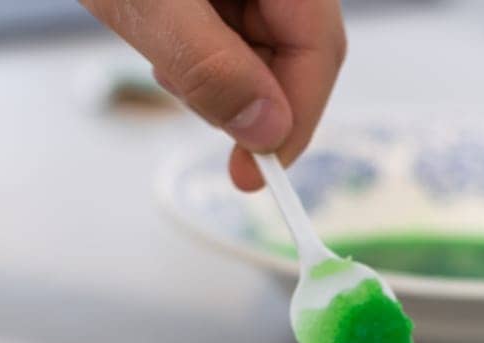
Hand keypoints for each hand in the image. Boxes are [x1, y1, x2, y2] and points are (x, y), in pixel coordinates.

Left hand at [80, 0, 345, 190]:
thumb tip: (266, 130)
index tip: (259, 175)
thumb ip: (210, 65)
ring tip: (163, 58)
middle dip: (250, 99)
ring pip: (263, 45)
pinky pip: (234, 27)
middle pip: (296, 51)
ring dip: (221, 77)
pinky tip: (166, 40)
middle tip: (195, 114)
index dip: (295, 120)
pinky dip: (204, 51)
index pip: (320, 49)